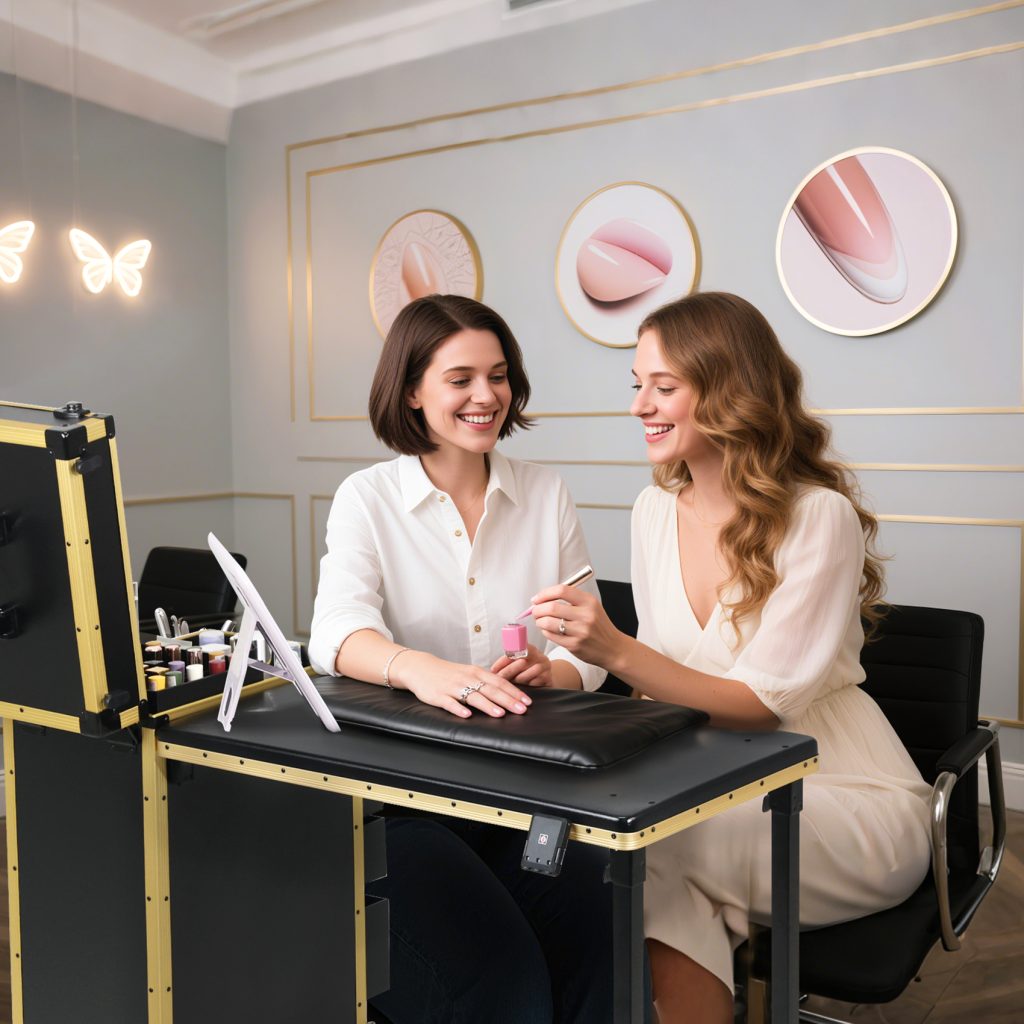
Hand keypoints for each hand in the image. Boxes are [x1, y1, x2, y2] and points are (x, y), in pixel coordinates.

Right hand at [389, 650, 531, 718]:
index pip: (499, 682)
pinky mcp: (438, 696)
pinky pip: (450, 703)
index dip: (514, 692)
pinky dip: (459, 709)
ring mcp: (453, 687)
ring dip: (488, 705)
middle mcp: (467, 678)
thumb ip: (485, 681)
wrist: (420, 667)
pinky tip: (467, 716)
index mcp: (476, 672)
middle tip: (522, 710)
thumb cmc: (448, 672)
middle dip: (508, 700)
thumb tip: (506, 692)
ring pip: (473, 696)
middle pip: (490, 690)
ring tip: (501, 714)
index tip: (527, 702)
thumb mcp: (468, 672)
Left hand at [490, 644, 553, 687]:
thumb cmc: (526, 670)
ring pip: (527, 674)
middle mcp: (538, 655)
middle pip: (521, 662)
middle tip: (498, 680)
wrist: (545, 678)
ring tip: (509, 685)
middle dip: (507, 672)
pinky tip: (521, 690)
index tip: (493, 669)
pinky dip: (526, 686)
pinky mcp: (548, 678)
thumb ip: (508, 664)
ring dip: (517, 680)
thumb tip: (492, 671)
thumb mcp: (518, 663)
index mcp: (529, 649)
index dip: (503, 661)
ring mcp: (545, 666)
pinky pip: (534, 683)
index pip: (515, 651)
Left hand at [529, 585, 623, 668]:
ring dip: (539, 621)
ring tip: (541, 620)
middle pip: (551, 607)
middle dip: (537, 609)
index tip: (537, 598)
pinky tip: (548, 630)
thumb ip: (571, 599)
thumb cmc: (598, 626)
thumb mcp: (591, 606)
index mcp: (589, 602)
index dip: (545, 593)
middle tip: (535, 610)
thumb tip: (544, 597)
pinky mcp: (574, 645)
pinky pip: (551, 635)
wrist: (613, 648)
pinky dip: (545, 631)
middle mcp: (585, 615)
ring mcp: (580, 631)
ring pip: (548, 622)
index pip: (562, 591)